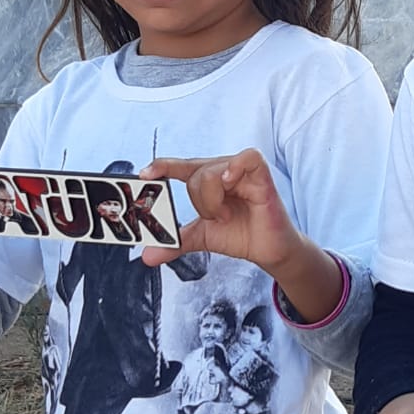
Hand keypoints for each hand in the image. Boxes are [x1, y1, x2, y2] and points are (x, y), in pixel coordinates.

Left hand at [139, 150, 344, 321]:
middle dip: (198, 201)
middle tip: (214, 218)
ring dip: (213, 198)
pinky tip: (231, 183)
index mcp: (208, 182)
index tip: (145, 175)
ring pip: (212, 170)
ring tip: (227, 214)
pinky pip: (248, 158)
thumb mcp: (202, 237)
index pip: (182, 167)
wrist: (268, 251)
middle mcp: (224, 172)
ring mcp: (243, 173)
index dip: (163, 167)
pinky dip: (235, 168)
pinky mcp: (262, 177)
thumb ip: (176, 242)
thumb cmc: (240, 235)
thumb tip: (147, 255)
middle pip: (195, 172)